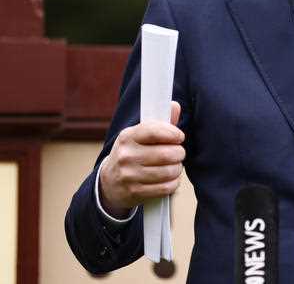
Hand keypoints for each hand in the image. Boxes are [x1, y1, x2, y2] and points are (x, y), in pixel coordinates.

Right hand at [99, 101, 184, 217]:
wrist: (110, 182)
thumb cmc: (133, 152)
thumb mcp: (139, 135)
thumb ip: (160, 122)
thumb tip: (175, 105)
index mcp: (128, 136)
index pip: (154, 131)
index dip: (173, 133)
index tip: (179, 136)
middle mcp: (126, 155)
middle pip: (167, 153)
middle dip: (179, 153)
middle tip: (178, 153)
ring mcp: (129, 175)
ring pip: (169, 171)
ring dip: (177, 168)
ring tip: (174, 165)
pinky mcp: (135, 192)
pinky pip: (166, 187)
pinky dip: (174, 183)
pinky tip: (170, 178)